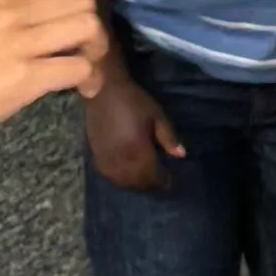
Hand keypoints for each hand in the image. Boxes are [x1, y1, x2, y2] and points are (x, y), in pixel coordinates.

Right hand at [0, 0, 121, 150]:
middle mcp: (10, 12)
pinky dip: (91, 79)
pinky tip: (84, 89)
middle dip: (97, 28)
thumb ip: (12, 14)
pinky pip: (79, 67)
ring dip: (98, 52)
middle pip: (82, 3)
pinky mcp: (25, 77)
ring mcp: (18, 43)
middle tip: (90, 52)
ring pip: (88, 28)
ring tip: (87, 71)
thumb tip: (56, 19)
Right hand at [83, 62, 184, 194]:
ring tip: (144, 180)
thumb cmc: (133, 101)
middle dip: (149, 185)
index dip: (162, 181)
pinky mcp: (95, 154)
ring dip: (134, 184)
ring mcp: (106, 158)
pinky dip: (118, 179)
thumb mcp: (157, 116)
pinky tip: (125, 175)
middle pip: (137, 182)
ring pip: (121, 181)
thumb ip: (169, 138)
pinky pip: (107, 174)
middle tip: (159, 182)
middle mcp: (121, 159)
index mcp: (138, 150)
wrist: (102, 91)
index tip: (170, 182)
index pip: (152, 175)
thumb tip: (181, 155)